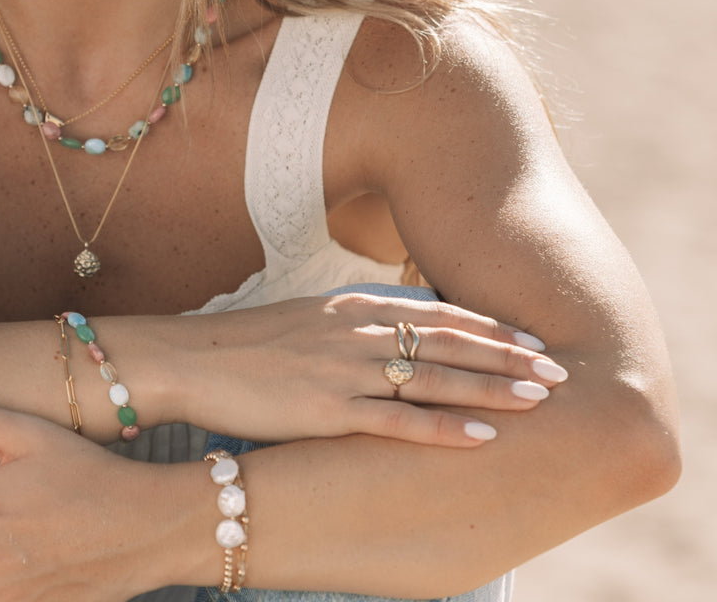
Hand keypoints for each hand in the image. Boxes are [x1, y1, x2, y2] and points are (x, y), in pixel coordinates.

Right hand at [169, 292, 568, 445]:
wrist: (191, 359)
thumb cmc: (248, 345)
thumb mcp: (307, 322)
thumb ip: (354, 326)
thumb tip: (392, 334)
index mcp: (353, 309)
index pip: (437, 314)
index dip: (489, 328)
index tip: (531, 339)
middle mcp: (357, 332)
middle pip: (448, 342)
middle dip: (507, 356)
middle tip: (558, 369)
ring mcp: (344, 370)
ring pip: (435, 379)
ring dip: (492, 389)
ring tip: (540, 400)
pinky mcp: (326, 409)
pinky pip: (398, 421)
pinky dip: (445, 429)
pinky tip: (483, 438)